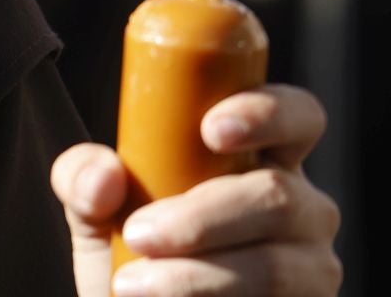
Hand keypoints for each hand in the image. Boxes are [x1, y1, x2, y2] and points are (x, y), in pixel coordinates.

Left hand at [52, 85, 341, 295]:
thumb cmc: (128, 252)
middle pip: (278, 196)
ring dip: (197, 276)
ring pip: (274, 265)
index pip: (295, 116)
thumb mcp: (94, 208)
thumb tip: (104, 177)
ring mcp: (311, 267)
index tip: (210, 130)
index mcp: (258, 159)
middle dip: (202, 217)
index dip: (266, 113)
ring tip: (133, 284)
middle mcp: (300, 207)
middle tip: (138, 233)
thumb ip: (82, 177)